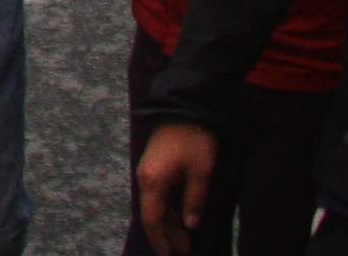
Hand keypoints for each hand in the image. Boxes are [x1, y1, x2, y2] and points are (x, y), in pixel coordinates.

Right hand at [136, 121, 217, 255]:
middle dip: (166, 235)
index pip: (153, 219)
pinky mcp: (154, 166)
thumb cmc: (194, 138)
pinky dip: (167, 210)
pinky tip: (179, 218)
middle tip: (183, 252)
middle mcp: (145, 178)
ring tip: (184, 241)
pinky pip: (157, 195)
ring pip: (155, 205)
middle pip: (152, 214)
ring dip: (168, 223)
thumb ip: (194, 200)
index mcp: (154, 181)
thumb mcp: (201, 172)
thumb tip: (191, 225)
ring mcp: (148, 171)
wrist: (184, 107)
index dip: (161, 240)